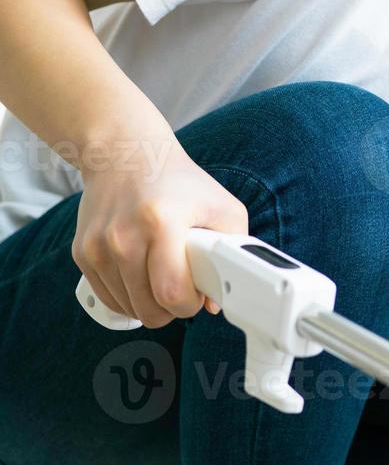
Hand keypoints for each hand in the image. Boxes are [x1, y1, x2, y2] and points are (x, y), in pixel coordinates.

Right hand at [72, 139, 248, 327]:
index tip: (197, 296)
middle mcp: (123, 236)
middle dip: (171, 310)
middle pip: (147, 308)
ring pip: (126, 307)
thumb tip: (215, 301)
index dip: (189, 305)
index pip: (171, 293)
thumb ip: (232, 250)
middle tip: (183, 292)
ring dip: (148, 304)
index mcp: (161, 223)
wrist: (126, 154)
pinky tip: (143, 281)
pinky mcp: (82, 252)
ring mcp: (98, 246)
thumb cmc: (180, 182)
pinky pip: (107, 297)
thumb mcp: (223, 208)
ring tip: (163, 280)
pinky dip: (127, 297)